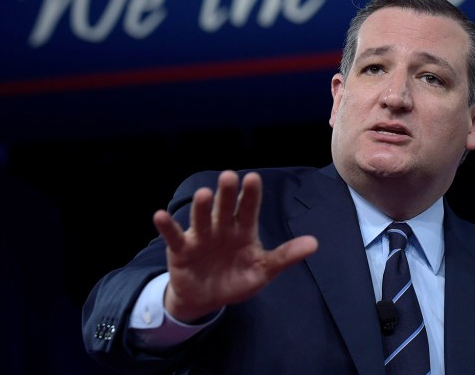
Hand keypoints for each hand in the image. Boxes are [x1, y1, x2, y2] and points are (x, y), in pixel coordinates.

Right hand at [153, 170, 318, 322]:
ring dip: (201, 207)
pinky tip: (159, 215)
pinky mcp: (181, 249)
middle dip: (227, 193)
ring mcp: (200, 237)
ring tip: (203, 194)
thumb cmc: (237, 279)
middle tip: (230, 175)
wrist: (207, 299)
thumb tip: (314, 244)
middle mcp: (221, 227)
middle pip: (224, 208)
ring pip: (201, 218)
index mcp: (243, 230)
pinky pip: (173, 236)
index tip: (253, 178)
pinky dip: (166, 226)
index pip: (248, 209)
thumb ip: (286, 256)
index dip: (250, 195)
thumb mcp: (263, 270)